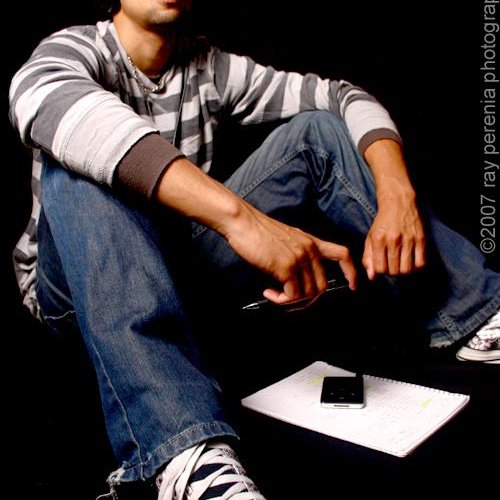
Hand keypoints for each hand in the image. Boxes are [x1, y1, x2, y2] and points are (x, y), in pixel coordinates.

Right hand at [222, 201, 356, 303]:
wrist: (244, 222)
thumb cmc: (259, 230)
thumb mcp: (287, 238)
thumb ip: (297, 253)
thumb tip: (297, 277)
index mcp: (312, 242)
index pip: (342, 254)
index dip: (351, 272)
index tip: (353, 285)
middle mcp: (309, 250)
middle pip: (322, 286)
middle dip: (307, 299)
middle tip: (289, 299)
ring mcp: (299, 258)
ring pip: (307, 294)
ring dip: (291, 301)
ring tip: (275, 295)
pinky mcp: (286, 267)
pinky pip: (291, 295)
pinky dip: (280, 300)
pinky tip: (268, 292)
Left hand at [362, 194, 425, 279]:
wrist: (398, 202)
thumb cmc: (382, 222)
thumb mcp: (370, 238)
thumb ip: (368, 258)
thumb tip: (371, 277)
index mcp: (379, 239)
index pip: (380, 269)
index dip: (380, 271)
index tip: (382, 265)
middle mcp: (393, 240)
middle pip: (394, 271)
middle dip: (391, 272)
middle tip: (391, 265)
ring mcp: (409, 239)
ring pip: (407, 269)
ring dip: (403, 271)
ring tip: (400, 264)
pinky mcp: (421, 238)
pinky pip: (421, 262)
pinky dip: (416, 266)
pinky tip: (411, 261)